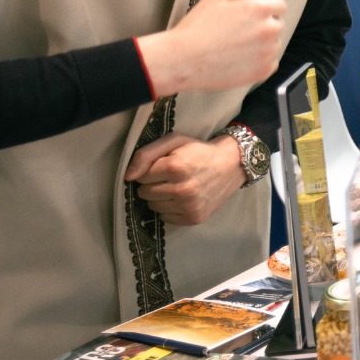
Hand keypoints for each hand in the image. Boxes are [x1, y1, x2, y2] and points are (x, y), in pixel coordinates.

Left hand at [125, 132, 247, 225]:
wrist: (231, 165)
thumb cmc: (198, 151)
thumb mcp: (173, 141)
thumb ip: (146, 154)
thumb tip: (128, 177)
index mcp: (176, 167)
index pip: (141, 176)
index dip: (150, 170)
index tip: (163, 166)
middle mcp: (183, 189)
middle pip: (145, 193)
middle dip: (152, 184)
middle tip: (169, 177)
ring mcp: (189, 206)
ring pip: (153, 207)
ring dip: (160, 197)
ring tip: (175, 187)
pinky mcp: (194, 218)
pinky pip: (165, 217)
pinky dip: (169, 208)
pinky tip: (181, 198)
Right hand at [136, 0, 286, 96]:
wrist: (183, 60)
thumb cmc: (197, 27)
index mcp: (259, 9)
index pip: (279, 5)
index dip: (266, 8)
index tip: (253, 15)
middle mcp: (268, 30)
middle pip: (277, 24)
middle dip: (263, 25)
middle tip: (239, 31)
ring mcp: (267, 52)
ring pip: (274, 44)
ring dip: (262, 43)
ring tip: (236, 46)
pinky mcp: (263, 71)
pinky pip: (271, 62)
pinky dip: (260, 61)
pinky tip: (239, 58)